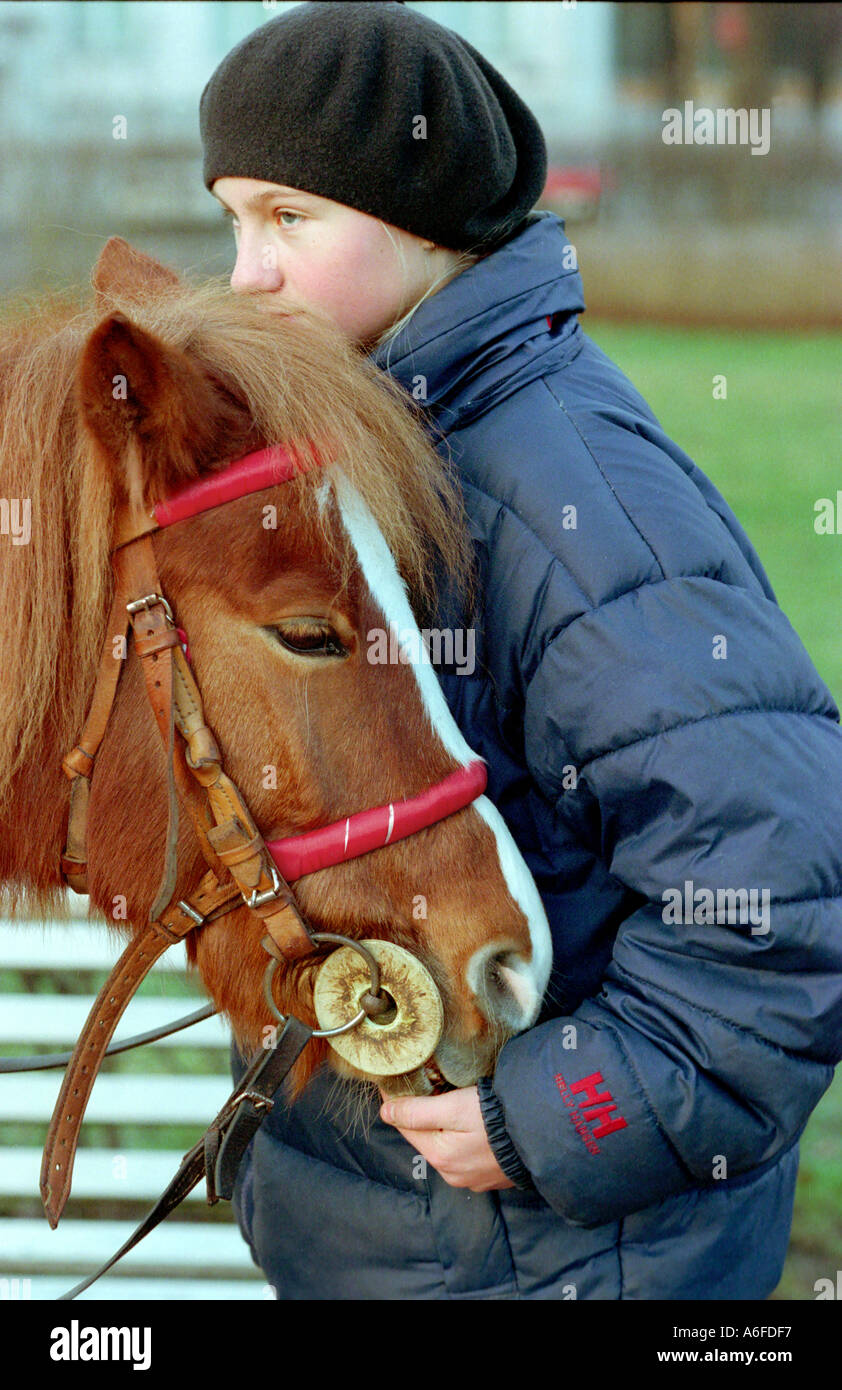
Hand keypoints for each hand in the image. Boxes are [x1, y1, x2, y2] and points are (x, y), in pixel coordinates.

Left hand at [379, 1084, 514, 1191]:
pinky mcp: (490, 1175)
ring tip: (447, 1101)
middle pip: (426, 1137)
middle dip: (421, 1114)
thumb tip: (385, 1112)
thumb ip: (417, 1112)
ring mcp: (473, 1178)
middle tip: (422, 1085)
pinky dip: (462, 1137)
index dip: (397, 1102)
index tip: (392, 1082)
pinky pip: (466, 1154)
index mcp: (439, 1157)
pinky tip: (471, 1123)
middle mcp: (452, 1174)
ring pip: (446, 1146)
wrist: (544, 1135)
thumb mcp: (454, 1107)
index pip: (405, 1126)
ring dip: (443, 1126)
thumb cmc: (497, 1118)